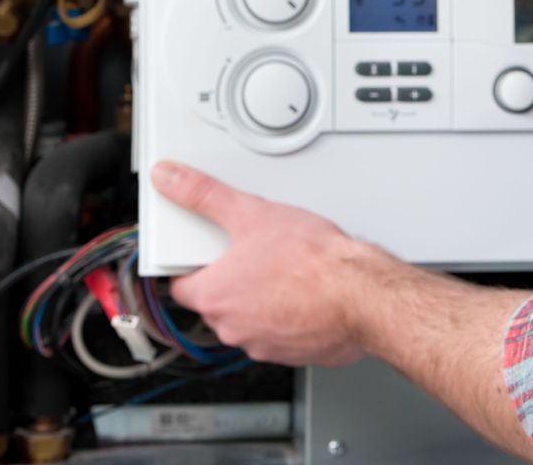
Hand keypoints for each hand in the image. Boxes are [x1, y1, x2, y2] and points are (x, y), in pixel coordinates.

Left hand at [151, 160, 378, 366]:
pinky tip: (303, 293)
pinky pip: (278, 335)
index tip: (205, 254)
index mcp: (214, 297)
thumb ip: (204, 195)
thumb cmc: (313, 262)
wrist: (360, 295)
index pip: (179, 285)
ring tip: (283, 271)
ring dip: (258, 300)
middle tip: (254, 254)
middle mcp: (232, 328)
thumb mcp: (251, 212)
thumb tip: (171, 178)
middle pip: (215, 302)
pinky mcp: (291, 354)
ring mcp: (261, 345)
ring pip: (247, 320)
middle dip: (231, 280)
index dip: (191, 265)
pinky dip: (286, 317)